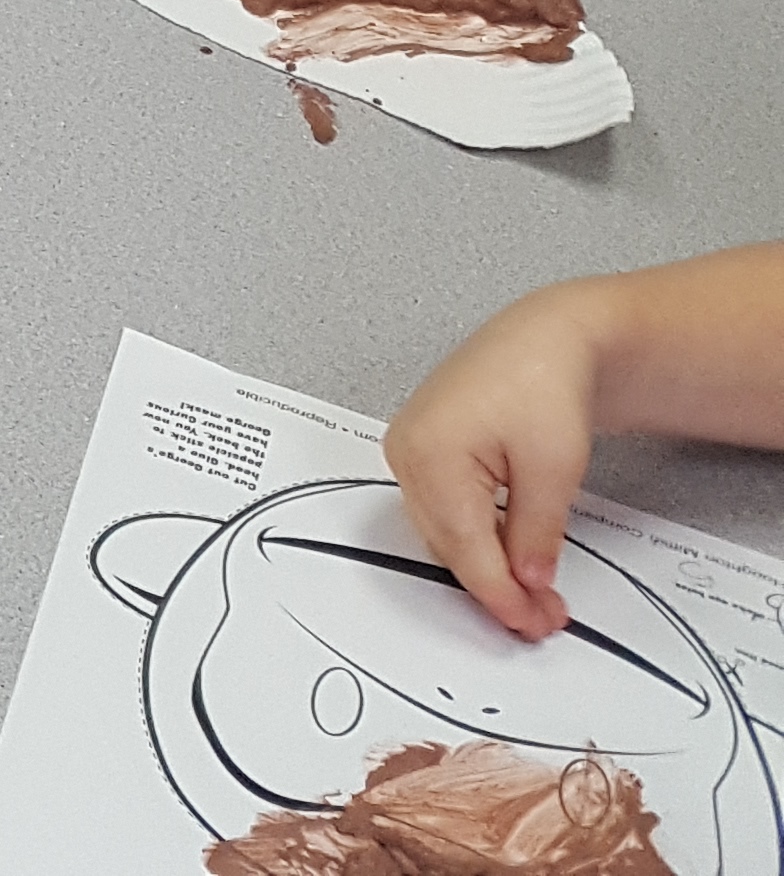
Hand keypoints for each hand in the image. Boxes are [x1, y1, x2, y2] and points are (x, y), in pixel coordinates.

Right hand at [390, 284, 609, 638]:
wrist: (544, 338)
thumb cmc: (544, 382)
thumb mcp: (555, 469)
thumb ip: (536, 534)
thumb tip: (526, 584)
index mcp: (430, 454)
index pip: (466, 550)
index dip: (502, 597)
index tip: (533, 623)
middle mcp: (406, 454)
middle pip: (448, 544)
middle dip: (496, 585)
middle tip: (543, 614)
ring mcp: (407, 450)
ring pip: (443, 531)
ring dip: (485, 563)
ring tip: (533, 589)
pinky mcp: (420, 449)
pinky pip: (442, 510)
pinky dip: (475, 536)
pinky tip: (506, 550)